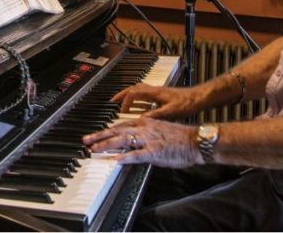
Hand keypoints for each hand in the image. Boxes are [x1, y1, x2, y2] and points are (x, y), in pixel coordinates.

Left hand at [83, 117, 201, 167]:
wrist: (196, 140)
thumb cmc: (181, 137)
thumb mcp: (160, 130)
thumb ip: (146, 134)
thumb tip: (135, 142)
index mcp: (145, 122)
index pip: (121, 125)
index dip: (106, 130)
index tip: (96, 135)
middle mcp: (144, 128)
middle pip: (116, 130)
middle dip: (99, 136)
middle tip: (85, 140)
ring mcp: (148, 139)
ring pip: (122, 140)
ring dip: (106, 144)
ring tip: (93, 149)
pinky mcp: (155, 151)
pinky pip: (136, 154)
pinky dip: (124, 157)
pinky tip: (114, 161)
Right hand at [112, 83, 201, 119]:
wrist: (199, 98)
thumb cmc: (187, 103)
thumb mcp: (171, 112)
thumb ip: (155, 116)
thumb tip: (141, 120)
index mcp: (155, 93)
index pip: (134, 93)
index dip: (126, 101)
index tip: (122, 111)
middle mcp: (155, 90)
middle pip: (133, 88)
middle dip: (122, 95)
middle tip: (113, 102)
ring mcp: (158, 92)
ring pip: (139, 89)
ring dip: (129, 95)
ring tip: (122, 102)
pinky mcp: (162, 95)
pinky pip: (144, 93)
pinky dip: (137, 97)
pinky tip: (139, 105)